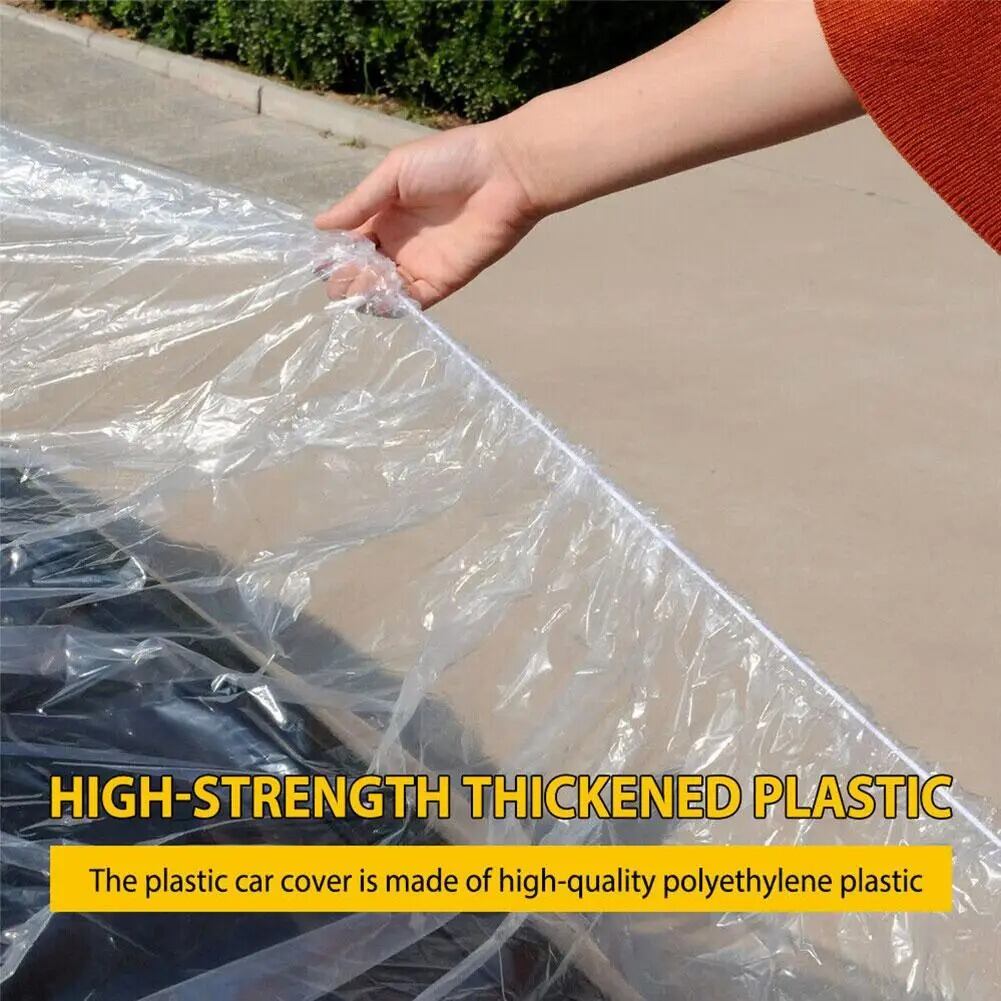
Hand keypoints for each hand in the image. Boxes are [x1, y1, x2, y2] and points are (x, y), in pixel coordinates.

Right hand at [315, 122, 539, 307]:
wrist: (504, 174)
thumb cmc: (450, 161)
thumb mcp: (394, 173)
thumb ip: (359, 202)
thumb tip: (319, 225)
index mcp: (383, 215)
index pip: (348, 243)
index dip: (332, 253)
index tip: (319, 260)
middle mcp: (397, 244)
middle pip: (361, 271)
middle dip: (344, 278)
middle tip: (337, 277)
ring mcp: (418, 265)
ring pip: (382, 291)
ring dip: (363, 293)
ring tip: (356, 285)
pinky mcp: (442, 282)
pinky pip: (411, 302)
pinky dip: (391, 306)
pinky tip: (377, 299)